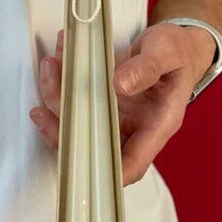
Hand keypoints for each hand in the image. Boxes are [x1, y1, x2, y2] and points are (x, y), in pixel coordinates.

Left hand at [29, 23, 215, 184]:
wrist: (176, 45)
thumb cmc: (178, 54)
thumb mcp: (168, 53)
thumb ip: (147, 68)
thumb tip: (122, 84)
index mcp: (156, 127)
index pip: (132, 165)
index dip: (106, 175)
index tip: (79, 168)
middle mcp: (133, 129)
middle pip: (95, 148)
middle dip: (63, 132)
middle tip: (43, 112)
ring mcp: (115, 118)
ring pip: (79, 124)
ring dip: (57, 101)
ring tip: (50, 68)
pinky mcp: (102, 103)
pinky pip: (77, 101)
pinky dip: (62, 83)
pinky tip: (57, 59)